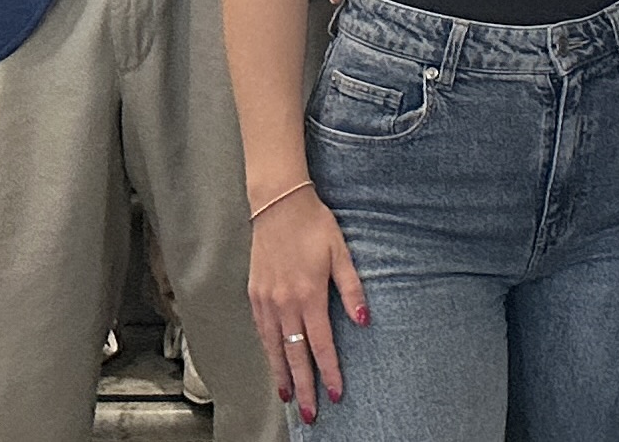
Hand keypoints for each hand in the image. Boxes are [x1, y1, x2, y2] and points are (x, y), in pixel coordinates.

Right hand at [247, 191, 364, 416]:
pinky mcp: (254, 294)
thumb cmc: (314, 225)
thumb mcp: (341, 253)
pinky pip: (262, 331)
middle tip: (310, 413)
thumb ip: (352, 290)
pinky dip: (268, 352)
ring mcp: (266, 300)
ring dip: (282, 375)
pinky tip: (273, 363)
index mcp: (309, 295)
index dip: (329, 372)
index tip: (336, 394)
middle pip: (295, 355)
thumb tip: (364, 322)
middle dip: (304, 387)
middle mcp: (284, 303)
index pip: (321, 345)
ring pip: (274, 347)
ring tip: (288, 398)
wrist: (277, 204)